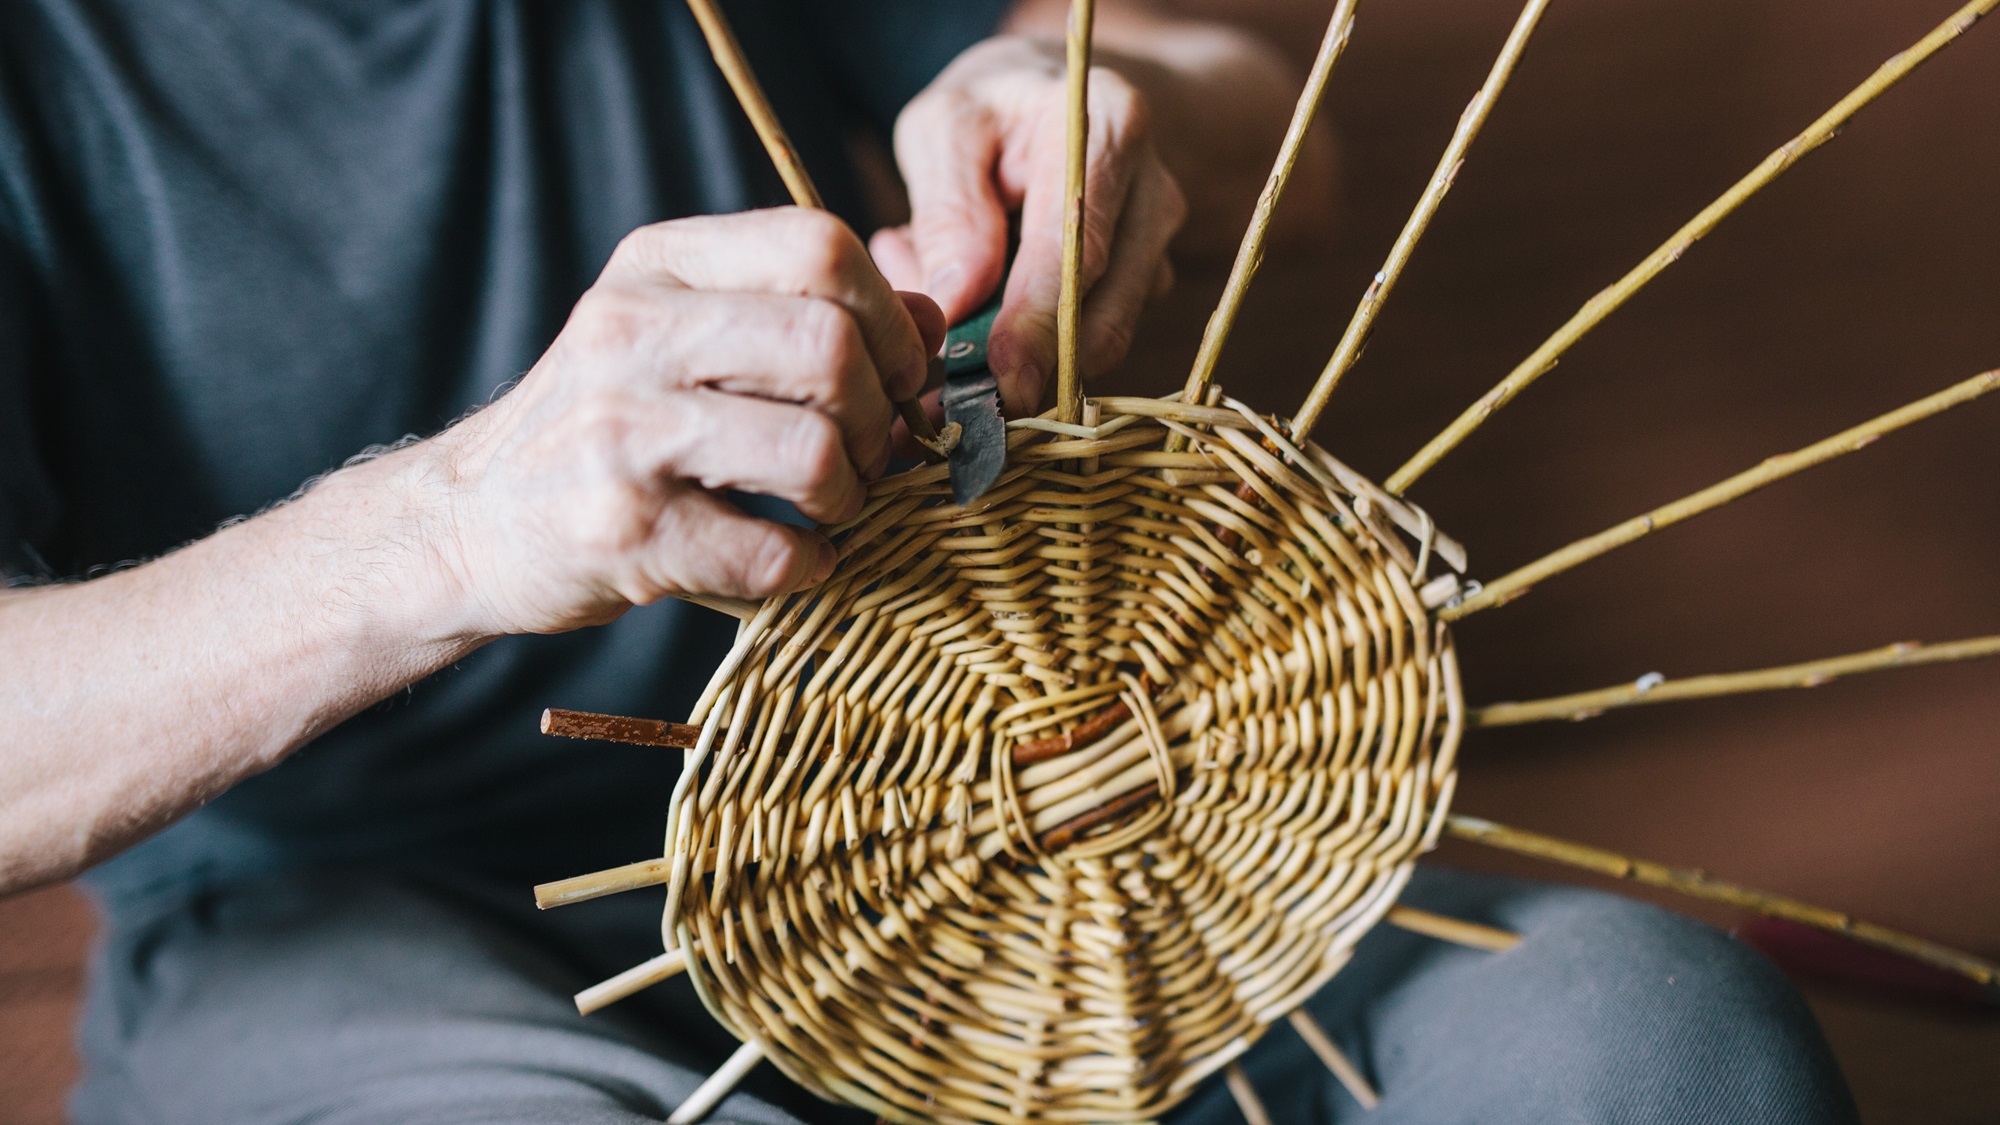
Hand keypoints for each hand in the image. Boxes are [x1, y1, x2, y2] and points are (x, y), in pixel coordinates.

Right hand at [423, 208, 946, 634]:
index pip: (820, 244)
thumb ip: (803, 313)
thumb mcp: (687, 337)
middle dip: (879, 415)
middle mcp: (632, 332)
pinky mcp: (621, 532)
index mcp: (660, 266)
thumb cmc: (608, 428)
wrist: (467, 524)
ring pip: (813, 450)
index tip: (898, 374)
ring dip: (849, 496)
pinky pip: (773, 552)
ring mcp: (620, 433)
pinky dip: (807, 567)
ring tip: (825, 509)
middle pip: (831, 345)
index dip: (893, 318)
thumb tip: (932, 324)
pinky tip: (788, 560)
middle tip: (870, 453)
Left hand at [870, 36, 1186, 419]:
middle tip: (952, 405)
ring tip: (940, 327)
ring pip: (1102, 339)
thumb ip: (947, 208)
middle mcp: (1154, 193)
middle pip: (1107, 314)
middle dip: (1033, 371)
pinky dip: (1032, 348)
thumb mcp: (947, 126)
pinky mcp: (1147, 285)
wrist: (1059, 96)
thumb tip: (956, 304)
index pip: (1078, 250)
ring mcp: (1160, 247)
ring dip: (1024, 360)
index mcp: (1107, 130)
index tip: (1003, 381)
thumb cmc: (992, 109)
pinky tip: (975, 311)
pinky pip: (1092, 339)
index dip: (1040, 326)